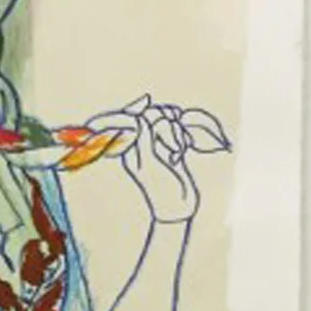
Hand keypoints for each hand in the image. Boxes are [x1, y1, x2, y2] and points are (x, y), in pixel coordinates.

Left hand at [87, 97, 229, 224]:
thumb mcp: (149, 165)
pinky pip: (177, 128)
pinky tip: (182, 152)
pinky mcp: (170, 145)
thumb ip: (144, 139)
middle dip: (164, 125)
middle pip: (150, 115)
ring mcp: (156, 143)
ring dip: (175, 133)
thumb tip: (141, 117)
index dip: (133, 110)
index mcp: (128, 146)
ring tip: (177, 153)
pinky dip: (181, 137)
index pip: (128, 119)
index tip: (142, 103)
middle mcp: (140, 142)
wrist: (178, 208)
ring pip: (166, 119)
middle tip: (171, 149)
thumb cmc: (160, 190)